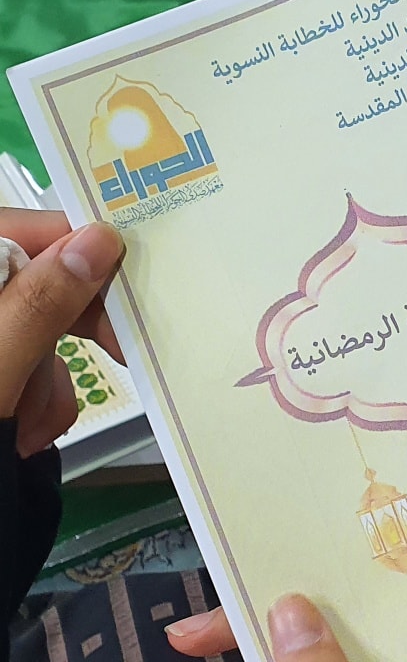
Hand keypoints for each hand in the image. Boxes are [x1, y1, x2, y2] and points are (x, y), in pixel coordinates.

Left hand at [0, 209, 123, 455]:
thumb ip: (40, 303)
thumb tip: (99, 240)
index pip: (28, 232)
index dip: (83, 259)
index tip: (130, 298)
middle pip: (36, 284)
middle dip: (67, 334)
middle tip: (116, 357)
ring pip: (34, 332)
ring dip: (47, 382)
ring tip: (25, 427)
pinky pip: (24, 363)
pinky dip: (34, 399)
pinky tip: (22, 430)